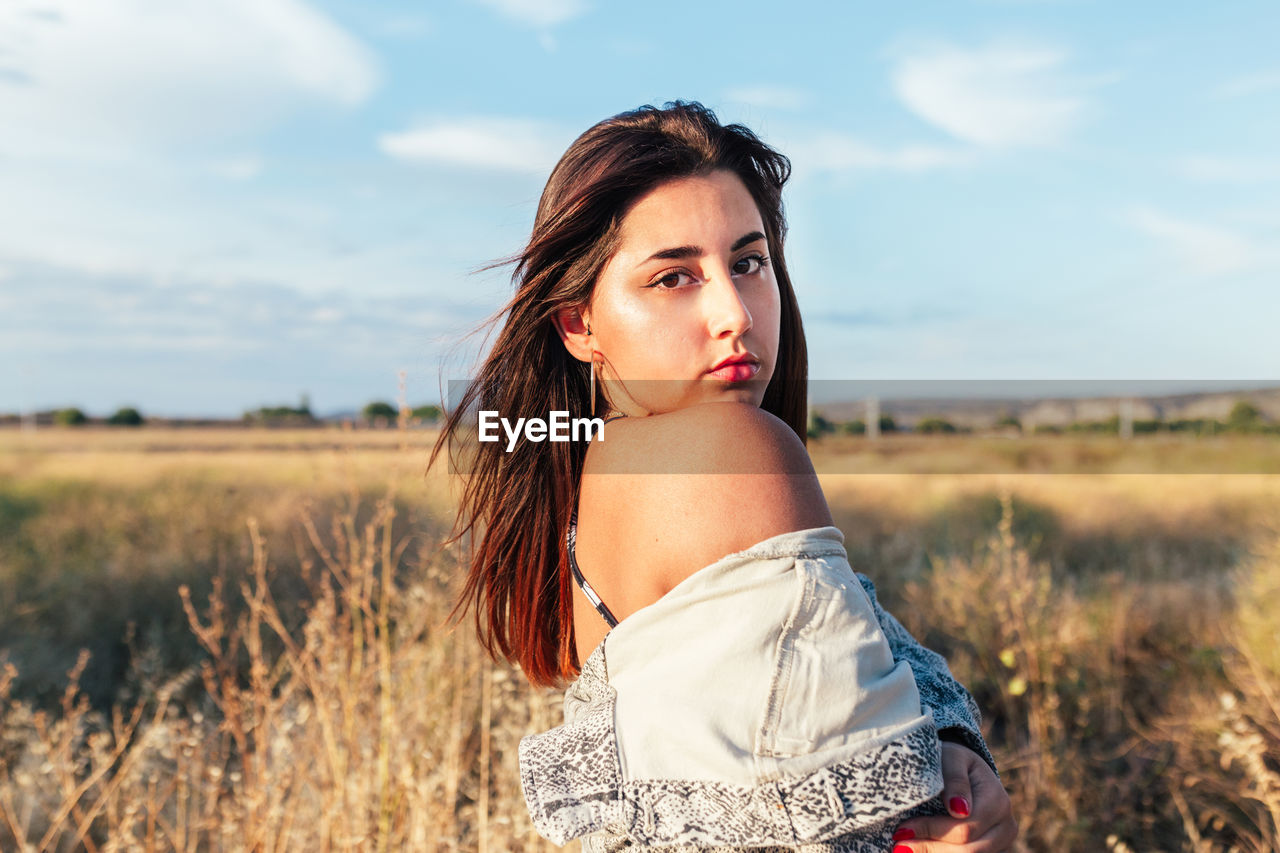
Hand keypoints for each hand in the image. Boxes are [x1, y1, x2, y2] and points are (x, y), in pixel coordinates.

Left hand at [891, 742, 1017, 851]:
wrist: (965, 768)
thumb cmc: (953, 760)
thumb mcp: (952, 758)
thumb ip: (955, 779)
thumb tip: (959, 810)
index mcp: (997, 801)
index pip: (964, 827)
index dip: (931, 830)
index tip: (902, 829)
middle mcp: (1005, 825)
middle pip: (969, 850)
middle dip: (930, 848)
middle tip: (899, 846)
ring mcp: (1001, 841)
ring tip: (906, 848)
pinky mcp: (992, 850)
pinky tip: (922, 849)